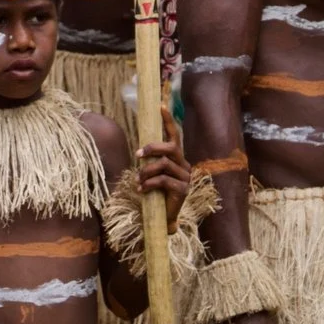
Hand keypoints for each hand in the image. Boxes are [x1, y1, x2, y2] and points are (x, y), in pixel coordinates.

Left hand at [137, 107, 192, 224]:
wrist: (164, 217)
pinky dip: (149, 184)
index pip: (174, 136)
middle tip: (137, 155)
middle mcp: (184, 165)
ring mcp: (185, 177)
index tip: (160, 106)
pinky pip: (163, 181)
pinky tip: (141, 190)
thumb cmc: (156, 193)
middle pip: (170, 148)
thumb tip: (139, 151)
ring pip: (163, 165)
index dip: (168, 121)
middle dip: (152, 148)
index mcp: (177, 159)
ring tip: (137, 180)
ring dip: (146, 172)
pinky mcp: (183, 190)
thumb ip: (150, 163)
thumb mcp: (152, 175)